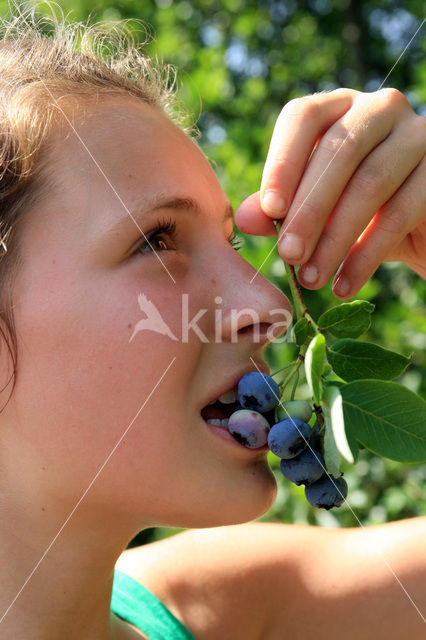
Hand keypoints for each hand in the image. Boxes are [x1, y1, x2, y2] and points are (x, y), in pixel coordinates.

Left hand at [235, 88, 425, 297]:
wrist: (419, 230)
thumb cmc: (358, 213)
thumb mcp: (316, 210)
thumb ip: (279, 210)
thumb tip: (244, 219)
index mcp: (339, 108)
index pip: (304, 117)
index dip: (283, 161)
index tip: (270, 210)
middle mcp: (380, 108)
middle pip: (338, 150)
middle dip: (308, 210)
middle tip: (288, 256)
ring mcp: (418, 135)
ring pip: (370, 183)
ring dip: (334, 239)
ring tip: (312, 279)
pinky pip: (400, 213)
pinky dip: (367, 255)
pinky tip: (344, 285)